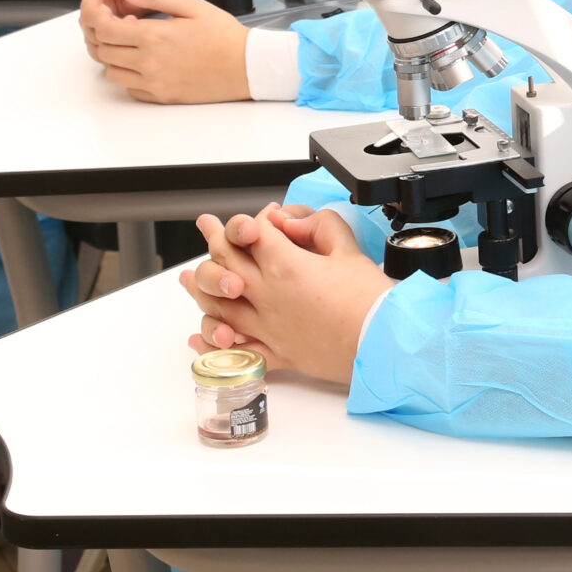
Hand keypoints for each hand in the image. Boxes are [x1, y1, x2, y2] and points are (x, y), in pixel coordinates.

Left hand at [80, 0, 249, 102]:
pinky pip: (130, 89)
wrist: (248, 67)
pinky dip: (128, 75)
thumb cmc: (224, 35)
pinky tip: (143, 63)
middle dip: (104, 34)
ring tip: (130, 44)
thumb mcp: (190, 5)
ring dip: (113, 56)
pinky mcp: (162, 97)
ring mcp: (154, 83)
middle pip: (103, 50)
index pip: (105, 29)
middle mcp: (149, 63)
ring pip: (111, 72)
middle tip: (117, 23)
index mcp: (154, 37)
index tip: (105, 9)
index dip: (98, 16)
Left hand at [179, 205, 385, 384]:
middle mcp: (269, 296)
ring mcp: (269, 327)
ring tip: (187, 278)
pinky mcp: (278, 353)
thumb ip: (319, 226)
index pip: (253, 234)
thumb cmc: (370, 300)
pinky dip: (216, 345)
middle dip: (215, 242)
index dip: (248, 221)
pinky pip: (237, 350)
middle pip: (228, 264)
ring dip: (201, 289)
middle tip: (206, 228)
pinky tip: (200, 337)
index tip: (249, 218)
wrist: (383, 341)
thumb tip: (293, 222)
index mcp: (286, 266)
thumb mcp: (349, 249)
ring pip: (221, 306)